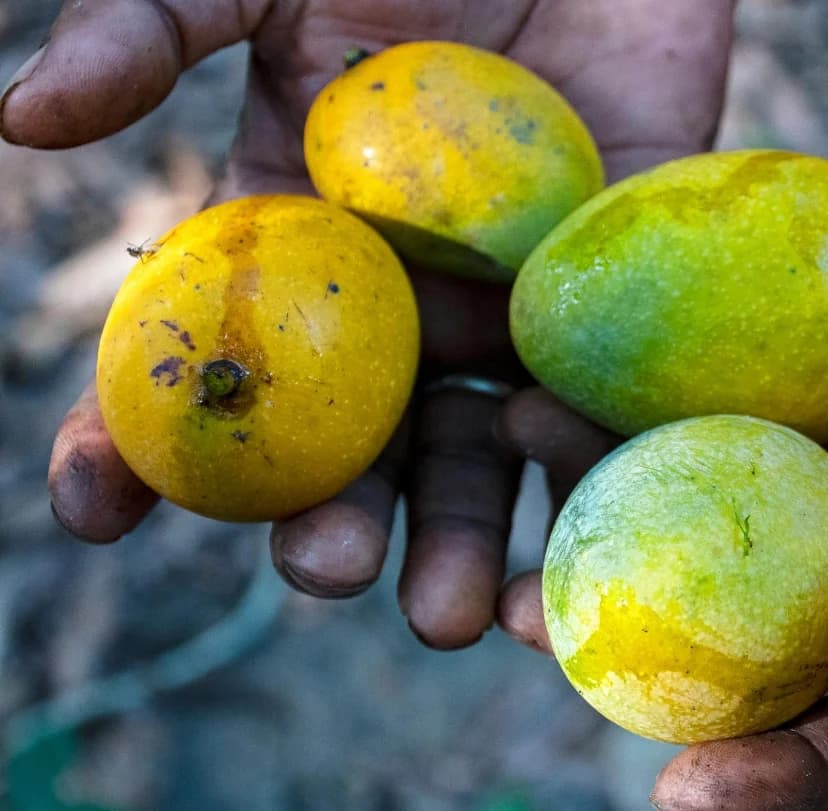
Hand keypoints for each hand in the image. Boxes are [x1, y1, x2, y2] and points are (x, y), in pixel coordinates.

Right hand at [16, 0, 732, 647]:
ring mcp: (514, 317)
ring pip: (482, 458)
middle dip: (334, 523)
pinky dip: (591, 480)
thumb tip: (19, 117)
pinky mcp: (616, 309)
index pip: (203, 366)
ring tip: (443, 618)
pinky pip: (608, 414)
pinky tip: (573, 545)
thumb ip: (151, 32)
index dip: (133, 442)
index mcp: (302, 254)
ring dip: (460, 546)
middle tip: (324, 570)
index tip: (93, 511)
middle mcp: (403, 308)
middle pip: (357, 446)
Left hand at [496, 134, 827, 807]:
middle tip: (526, 625)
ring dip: (635, 474)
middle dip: (657, 629)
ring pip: (749, 489)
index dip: (793, 772)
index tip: (681, 794)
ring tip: (515, 445)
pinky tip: (593, 342)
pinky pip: (768, 369)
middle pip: (779, 619)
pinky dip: (686, 364)